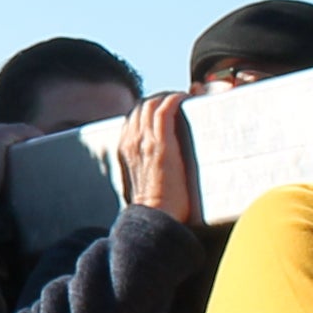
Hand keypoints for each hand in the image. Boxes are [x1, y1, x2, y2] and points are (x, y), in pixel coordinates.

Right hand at [117, 93, 196, 224]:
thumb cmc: (156, 205)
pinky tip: (186, 98)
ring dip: (170, 95)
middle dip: (162, 97)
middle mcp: (132, 141)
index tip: (168, 104)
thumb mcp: (145, 179)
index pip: (135, 114)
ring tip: (186, 98)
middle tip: (180, 99)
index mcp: (125, 147)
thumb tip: (165, 162)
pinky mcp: (160, 145)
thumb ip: (149, 166)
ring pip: (153, 103)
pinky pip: (164, 110)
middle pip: (143, 105)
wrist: (156, 217)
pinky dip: (175, 99)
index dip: (152, 105)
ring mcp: (144, 142)